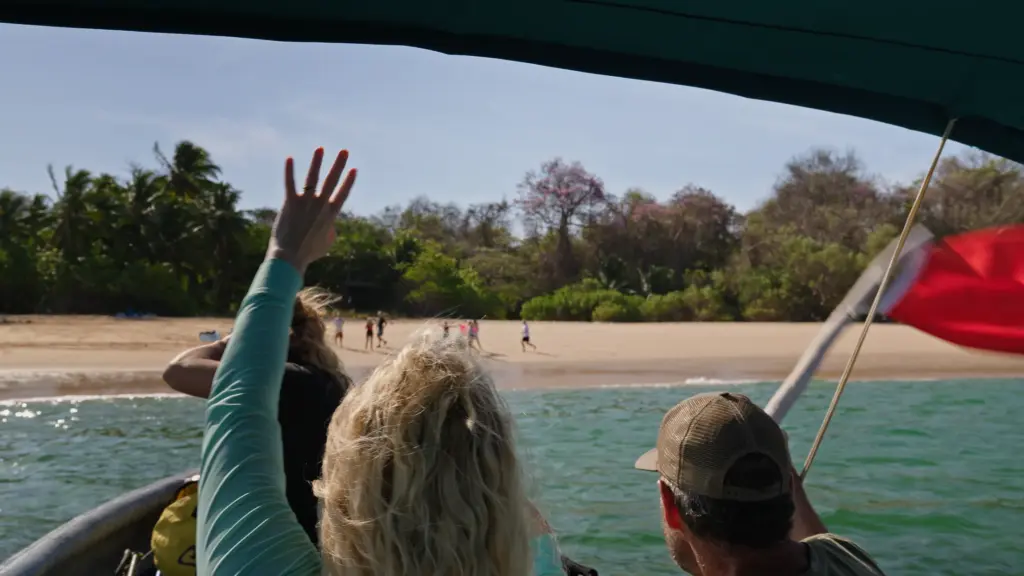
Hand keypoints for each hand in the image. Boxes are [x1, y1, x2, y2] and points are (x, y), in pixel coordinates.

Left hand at [267, 148, 356, 273]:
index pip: (343, 193)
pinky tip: (289, 159)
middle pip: (332, 181)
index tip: (354, 169)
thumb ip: (330, 230)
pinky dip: (289, 171)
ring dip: (317, 162)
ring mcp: (305, 203)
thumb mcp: (327, 243)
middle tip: (344, 151)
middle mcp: (320, 205)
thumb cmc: (309, 253)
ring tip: (320, 149)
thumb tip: (330, 225)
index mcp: (331, 215)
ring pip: (313, 178)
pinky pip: (290, 184)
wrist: (291, 257)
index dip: (349, 181)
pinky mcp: (290, 203)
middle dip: (339, 165)